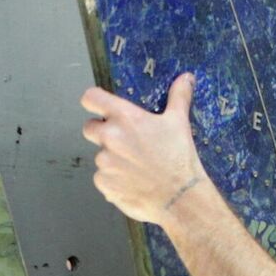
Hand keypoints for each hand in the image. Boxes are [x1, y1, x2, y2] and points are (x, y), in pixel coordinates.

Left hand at [80, 72, 213, 226]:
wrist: (179, 197)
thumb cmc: (179, 157)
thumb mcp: (179, 122)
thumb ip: (179, 97)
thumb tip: (186, 77)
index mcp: (124, 117)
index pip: (90, 98)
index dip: (94, 101)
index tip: (100, 107)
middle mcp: (109, 138)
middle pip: (89, 128)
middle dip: (102, 132)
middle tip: (126, 142)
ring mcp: (104, 162)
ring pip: (100, 156)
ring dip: (112, 159)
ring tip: (137, 167)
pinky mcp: (103, 184)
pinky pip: (103, 178)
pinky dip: (114, 180)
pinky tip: (133, 182)